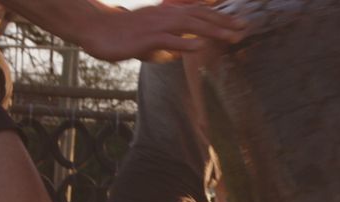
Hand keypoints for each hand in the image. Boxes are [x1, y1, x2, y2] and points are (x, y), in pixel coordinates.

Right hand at [82, 3, 246, 61]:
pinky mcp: (146, 38)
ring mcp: (157, 26)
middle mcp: (165, 15)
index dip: (218, 16)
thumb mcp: (149, 38)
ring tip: (232, 36)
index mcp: (166, 13)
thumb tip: (179, 52)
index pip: (197, 11)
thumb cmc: (121, 34)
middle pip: (200, 15)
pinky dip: (186, 42)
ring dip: (213, 30)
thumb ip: (167, 43)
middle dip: (223, 22)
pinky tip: (200, 46)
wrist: (96, 29)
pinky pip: (169, 39)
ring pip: (190, 25)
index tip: (237, 22)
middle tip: (244, 28)